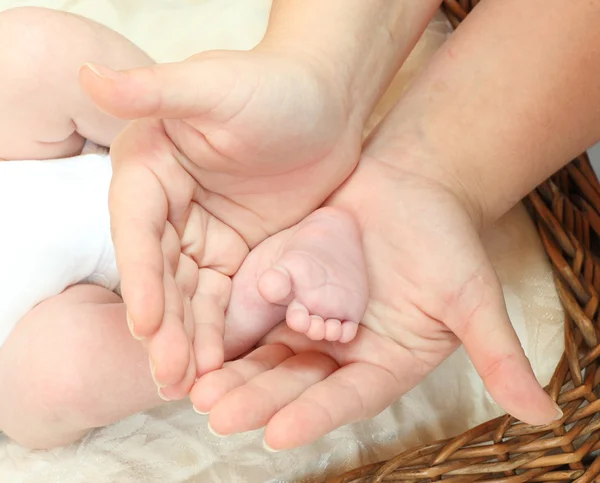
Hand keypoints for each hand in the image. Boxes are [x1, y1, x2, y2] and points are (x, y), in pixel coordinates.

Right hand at [79, 47, 361, 398]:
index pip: (137, 229)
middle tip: (169, 375)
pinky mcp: (237, 253)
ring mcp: (203, 234)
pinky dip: (220, 331)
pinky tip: (218, 366)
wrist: (327, 104)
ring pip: (189, 295)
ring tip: (188, 386)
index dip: (139, 277)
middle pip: (159, 272)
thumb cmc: (272, 85)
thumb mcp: (214, 85)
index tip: (147, 323)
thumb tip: (86, 74)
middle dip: (164, 324)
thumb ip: (155, 90)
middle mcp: (169, 206)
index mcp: (151, 168)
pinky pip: (225, 298)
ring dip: (187, 339)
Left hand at [191, 153, 559, 449]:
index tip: (278, 434)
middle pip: (295, 381)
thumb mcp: (472, 296)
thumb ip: (497, 353)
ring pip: (266, 352)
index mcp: (382, 362)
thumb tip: (544, 413)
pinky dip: (228, 326)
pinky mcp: (284, 285)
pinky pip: (253, 310)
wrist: (409, 185)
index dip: (315, 416)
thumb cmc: (445, 239)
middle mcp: (341, 350)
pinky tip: (197, 337)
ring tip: (196, 387)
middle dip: (257, 397)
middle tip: (217, 413)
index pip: (346, 398)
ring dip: (232, 370)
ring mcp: (308, 318)